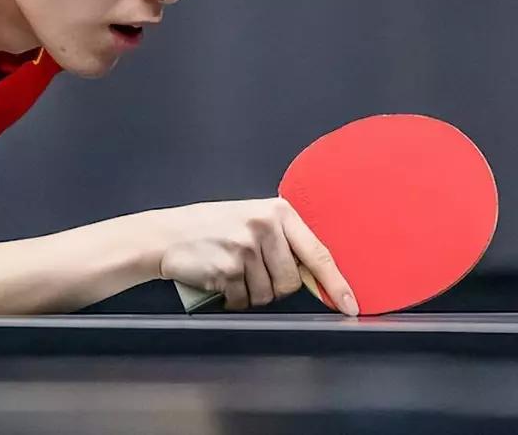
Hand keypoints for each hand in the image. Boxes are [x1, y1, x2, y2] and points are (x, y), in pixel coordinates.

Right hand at [155, 198, 357, 314]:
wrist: (165, 234)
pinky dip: (232, 299)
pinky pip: (244, 300)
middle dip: (274, 286)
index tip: (351, 305)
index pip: (317, 253)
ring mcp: (245, 247)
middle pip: (291, 281)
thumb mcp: (250, 220)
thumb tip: (316, 279)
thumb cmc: (210, 227)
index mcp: (277, 211)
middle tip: (249, 271)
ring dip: (250, 293)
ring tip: (231, 271)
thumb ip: (282, 241)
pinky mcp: (228, 269)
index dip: (337, 284)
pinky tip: (219, 280)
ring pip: (268, 295)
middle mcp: (264, 226)